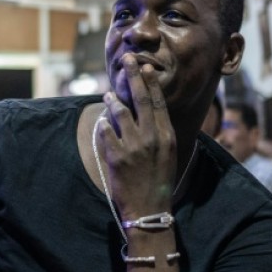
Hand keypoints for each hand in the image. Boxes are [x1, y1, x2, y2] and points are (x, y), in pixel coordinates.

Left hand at [95, 53, 175, 218]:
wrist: (150, 211)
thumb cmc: (159, 182)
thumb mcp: (168, 155)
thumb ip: (160, 134)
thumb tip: (151, 113)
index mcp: (167, 137)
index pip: (158, 103)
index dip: (151, 83)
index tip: (145, 68)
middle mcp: (152, 138)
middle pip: (140, 100)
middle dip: (134, 77)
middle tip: (127, 60)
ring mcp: (134, 147)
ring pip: (120, 113)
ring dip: (113, 100)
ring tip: (109, 93)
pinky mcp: (117, 157)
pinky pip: (106, 132)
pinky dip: (103, 124)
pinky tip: (102, 121)